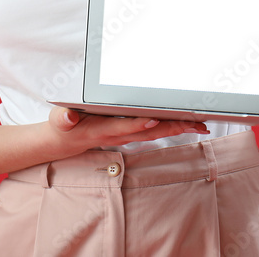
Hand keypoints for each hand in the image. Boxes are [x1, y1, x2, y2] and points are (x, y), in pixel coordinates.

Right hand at [45, 106, 209, 158]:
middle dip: (172, 128)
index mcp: (103, 129)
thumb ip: (63, 118)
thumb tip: (68, 118)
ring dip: (178, 129)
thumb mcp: (58, 120)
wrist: (66, 140)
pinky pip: (155, 131)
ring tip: (200, 124)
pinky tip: (188, 124)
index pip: (125, 127)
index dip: (139, 124)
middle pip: (149, 132)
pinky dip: (172, 127)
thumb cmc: (63, 126)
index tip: (155, 119)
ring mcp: (127, 135)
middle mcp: (119, 135)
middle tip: (195, 123)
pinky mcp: (131, 132)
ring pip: (156, 133)